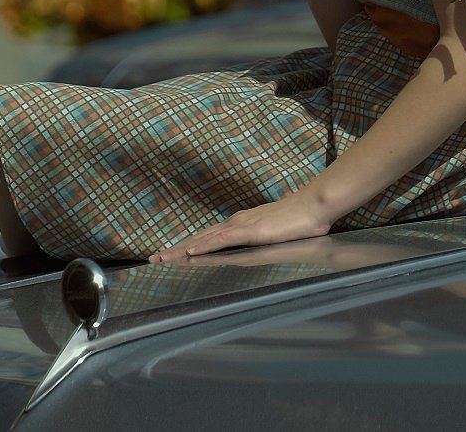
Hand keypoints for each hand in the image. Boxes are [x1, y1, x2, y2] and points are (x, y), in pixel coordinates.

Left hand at [149, 193, 332, 263]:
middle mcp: (234, 223)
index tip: (169, 254)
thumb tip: (249, 246)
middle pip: (199, 238)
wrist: (312, 206)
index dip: (187, 247)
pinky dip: (205, 246)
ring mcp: (241, 226)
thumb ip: (257, 239)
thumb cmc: (297, 220)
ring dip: (182, 250)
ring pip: (205, 240)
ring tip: (163, 258)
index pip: (207, 238)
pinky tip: (192, 252)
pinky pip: (223, 240)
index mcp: (238, 224)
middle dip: (176, 249)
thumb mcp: (271, 233)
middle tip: (154, 258)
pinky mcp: (250, 231)